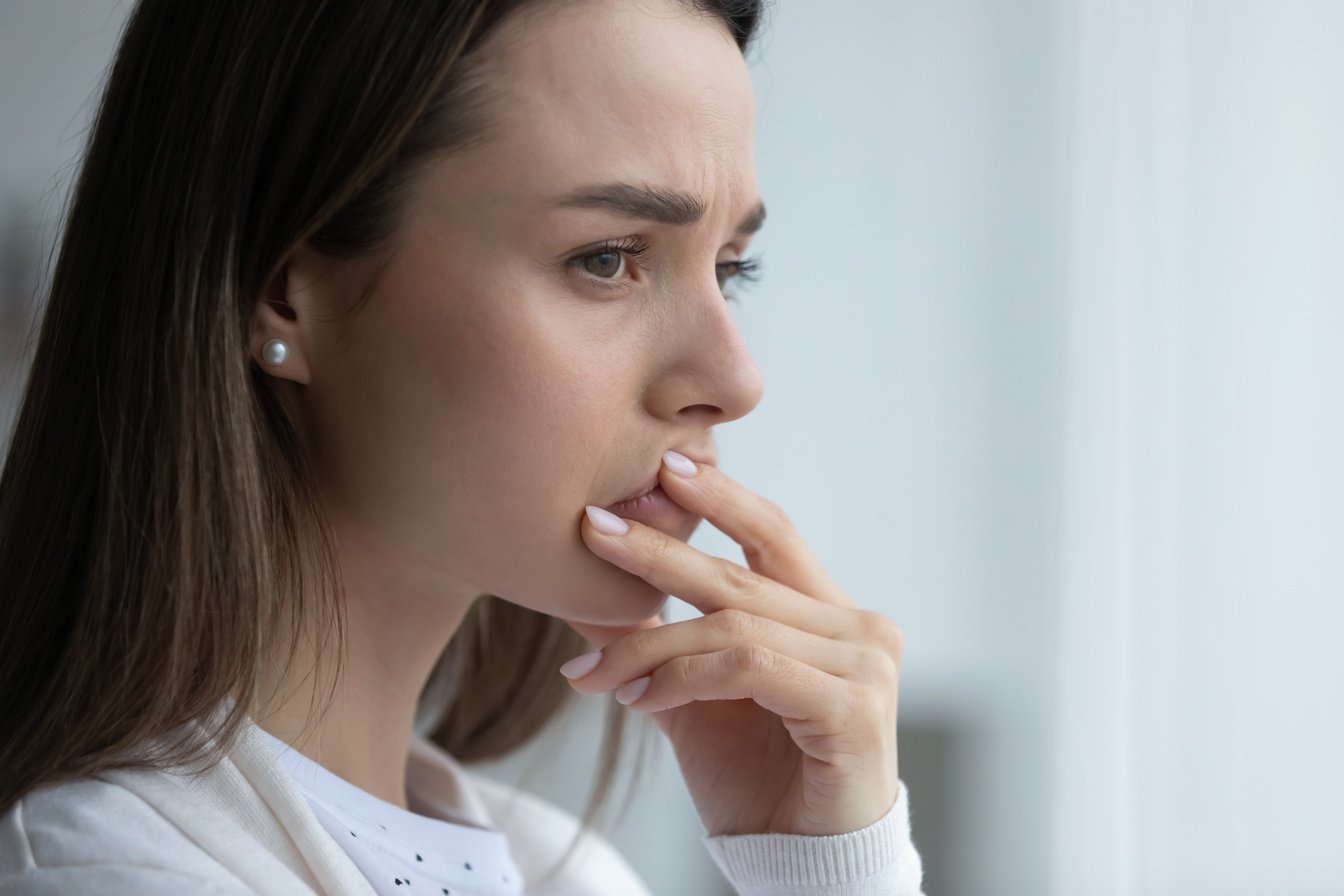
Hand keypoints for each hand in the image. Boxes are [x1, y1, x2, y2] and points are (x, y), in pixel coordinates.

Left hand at [559, 453, 902, 836]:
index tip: (662, 468)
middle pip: (742, 575)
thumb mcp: (691, 699)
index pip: (773, 534)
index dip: (719, 498)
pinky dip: (682, 678)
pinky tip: (638, 697)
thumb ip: (655, 643)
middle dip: (658, 551)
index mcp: (827, 614)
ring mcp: (864, 665)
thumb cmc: (757, 780)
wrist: (799, 865)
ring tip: (594, 674)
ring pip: (734, 625)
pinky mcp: (854, 707)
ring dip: (650, 644)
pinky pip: (748, 668)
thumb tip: (583, 597)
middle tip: (591, 528)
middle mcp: (857, 628)